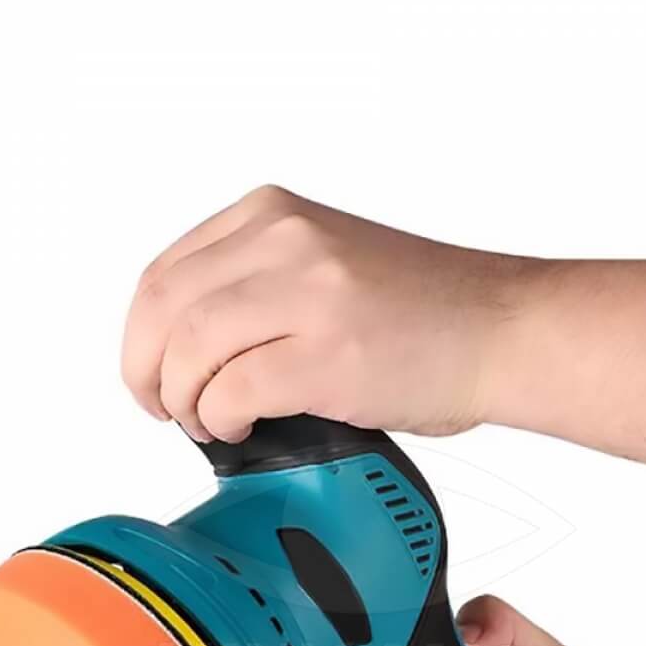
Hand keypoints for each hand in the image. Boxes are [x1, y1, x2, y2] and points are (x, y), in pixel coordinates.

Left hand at [120, 185, 539, 441]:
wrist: (504, 330)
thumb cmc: (429, 311)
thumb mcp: (326, 263)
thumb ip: (259, 284)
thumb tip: (192, 350)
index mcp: (275, 215)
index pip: (165, 274)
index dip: (141, 338)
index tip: (151, 373)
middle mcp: (285, 241)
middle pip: (164, 310)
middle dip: (147, 373)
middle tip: (163, 409)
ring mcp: (309, 294)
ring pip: (189, 350)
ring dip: (183, 400)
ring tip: (207, 422)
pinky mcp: (329, 354)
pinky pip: (232, 392)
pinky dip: (221, 419)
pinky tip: (239, 429)